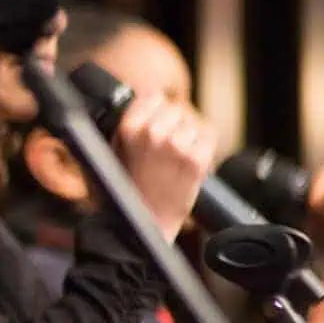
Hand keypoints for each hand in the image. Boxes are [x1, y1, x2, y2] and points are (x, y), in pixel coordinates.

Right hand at [116, 95, 218, 240]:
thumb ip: (131, 122)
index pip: (154, 97)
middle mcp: (151, 133)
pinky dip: (203, 148)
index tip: (155, 129)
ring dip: (189, 138)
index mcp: (128, 129)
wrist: (144, 225)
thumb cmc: (127, 190)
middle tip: (165, 152)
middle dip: (174, 126)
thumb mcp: (114, 151)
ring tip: (174, 161)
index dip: (157, 113)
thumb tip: (150, 97)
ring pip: (193, 123)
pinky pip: (208, 136)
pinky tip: (188, 164)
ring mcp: (176, 146)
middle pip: (176, 108)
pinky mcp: (196, 159)